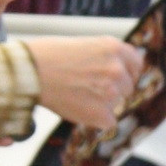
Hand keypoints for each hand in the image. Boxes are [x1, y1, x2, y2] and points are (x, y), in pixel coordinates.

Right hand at [28, 34, 143, 129]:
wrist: (29, 72)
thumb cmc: (47, 56)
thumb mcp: (84, 44)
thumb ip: (106, 56)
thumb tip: (121, 68)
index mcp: (114, 47)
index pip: (136, 64)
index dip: (125, 72)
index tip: (115, 77)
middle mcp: (117, 69)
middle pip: (128, 87)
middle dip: (112, 89)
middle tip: (86, 87)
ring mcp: (112, 92)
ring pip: (117, 104)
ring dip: (102, 104)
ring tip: (76, 95)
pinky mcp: (102, 113)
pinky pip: (109, 122)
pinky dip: (95, 119)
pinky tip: (77, 108)